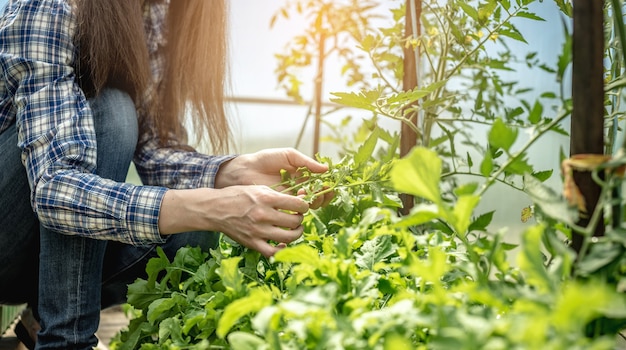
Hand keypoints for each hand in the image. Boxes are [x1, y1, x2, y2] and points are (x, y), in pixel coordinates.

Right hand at [159, 185, 309, 256]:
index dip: (304, 206)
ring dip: (297, 234)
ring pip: (288, 237)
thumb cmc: (238, 196)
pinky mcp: (252, 242)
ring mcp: (258, 231)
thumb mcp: (258, 188)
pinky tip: (283, 244)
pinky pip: (272, 252)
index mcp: (266, 198)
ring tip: (295, 230)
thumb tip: (298, 203)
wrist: (216, 209)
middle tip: (298, 218)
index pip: (297, 204)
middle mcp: (263, 215)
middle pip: (294, 221)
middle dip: (300, 219)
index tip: (302, 207)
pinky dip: (281, 250)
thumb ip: (277, 196)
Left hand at [215, 148, 332, 207]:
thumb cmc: (265, 160)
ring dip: (313, 200)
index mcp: (303, 176)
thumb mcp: (288, 156)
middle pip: (319, 196)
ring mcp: (290, 199)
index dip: (327, 184)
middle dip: (323, 195)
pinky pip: (296, 211)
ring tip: (306, 192)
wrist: (245, 170)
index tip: (330, 183)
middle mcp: (299, 189)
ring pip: (310, 205)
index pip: (320, 183)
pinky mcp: (281, 208)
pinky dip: (301, 206)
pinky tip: (299, 198)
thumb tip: (326, 168)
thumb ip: (306, 162)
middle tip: (322, 190)